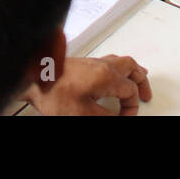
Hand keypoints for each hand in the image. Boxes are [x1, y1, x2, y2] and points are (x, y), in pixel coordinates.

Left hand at [25, 54, 151, 115]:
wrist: (33, 78)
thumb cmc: (54, 92)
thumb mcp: (85, 114)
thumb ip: (107, 117)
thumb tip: (119, 118)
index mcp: (107, 76)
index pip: (130, 91)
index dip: (131, 107)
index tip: (125, 118)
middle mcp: (102, 65)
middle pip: (131, 67)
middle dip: (141, 81)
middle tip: (145, 94)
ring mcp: (92, 62)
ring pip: (120, 61)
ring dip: (131, 71)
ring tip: (137, 79)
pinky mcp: (82, 63)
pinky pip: (108, 61)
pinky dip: (118, 68)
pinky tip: (113, 75)